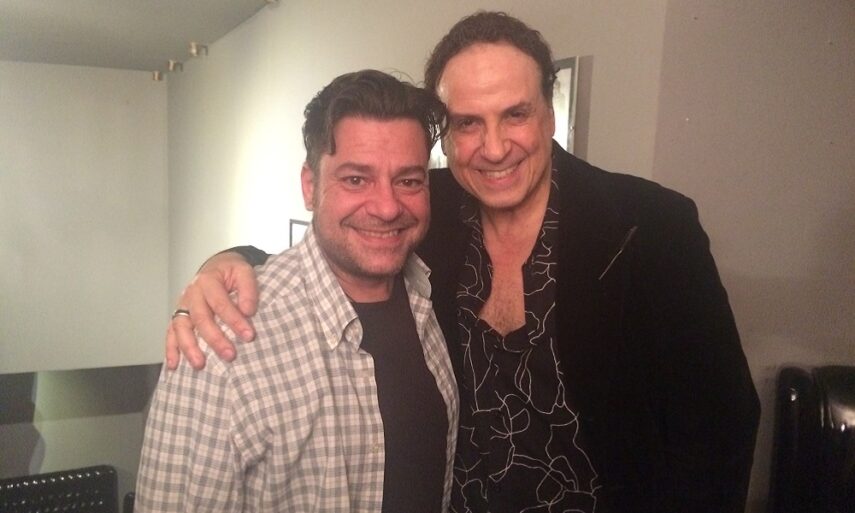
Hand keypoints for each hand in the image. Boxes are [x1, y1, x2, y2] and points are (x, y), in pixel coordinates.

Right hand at [166, 251, 258, 369]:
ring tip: (200, 364)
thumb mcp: (243, 271)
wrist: (217, 267)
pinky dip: (171, 349)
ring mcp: (182, 306)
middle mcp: (192, 293)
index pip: (221, 303)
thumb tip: (248, 310)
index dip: (234, 320)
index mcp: (208, 281)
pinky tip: (174, 365)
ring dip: (189, 347)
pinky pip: (170, 333)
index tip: (249, 335)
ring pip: (181, 327)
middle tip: (229, 355)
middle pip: (200, 318)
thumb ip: (248, 289)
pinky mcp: (178, 316)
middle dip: (215, 339)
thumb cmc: (231, 272)